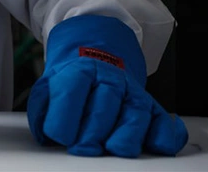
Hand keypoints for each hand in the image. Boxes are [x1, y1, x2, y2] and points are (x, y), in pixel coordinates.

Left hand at [28, 15, 188, 157]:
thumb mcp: (48, 86)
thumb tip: (44, 135)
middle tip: (82, 148)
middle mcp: (111, 80)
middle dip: (92, 133)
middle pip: (105, 106)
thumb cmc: (73, 80)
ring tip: (113, 149)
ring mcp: (133, 94)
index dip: (65, 117)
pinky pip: (164, 123)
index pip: (73, 90)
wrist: (99, 58)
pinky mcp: (152, 108)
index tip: (59, 136)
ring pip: (136, 115)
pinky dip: (165, 136)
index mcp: (81, 71)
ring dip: (125, 137)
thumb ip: (42, 110)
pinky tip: (156, 146)